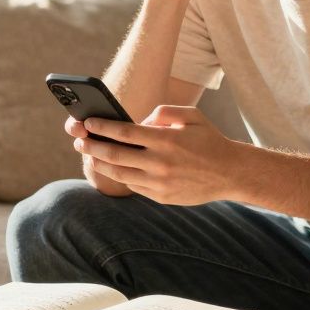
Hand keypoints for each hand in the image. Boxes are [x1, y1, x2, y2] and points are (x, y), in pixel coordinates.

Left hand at [69, 106, 240, 205]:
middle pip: (116, 155)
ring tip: (90, 155)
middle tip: (79, 140)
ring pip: (120, 174)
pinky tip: (113, 169)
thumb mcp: (191, 115)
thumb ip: (163, 112)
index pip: (125, 132)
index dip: (102, 127)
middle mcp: (161, 163)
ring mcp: (160, 183)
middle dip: (93, 146)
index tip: (88, 122)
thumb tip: (139, 122)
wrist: (230, 173)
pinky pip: (133, 187)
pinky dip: (120, 177)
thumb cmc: (209, 140)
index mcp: (166, 140)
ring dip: (101, 164)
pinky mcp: (162, 197)